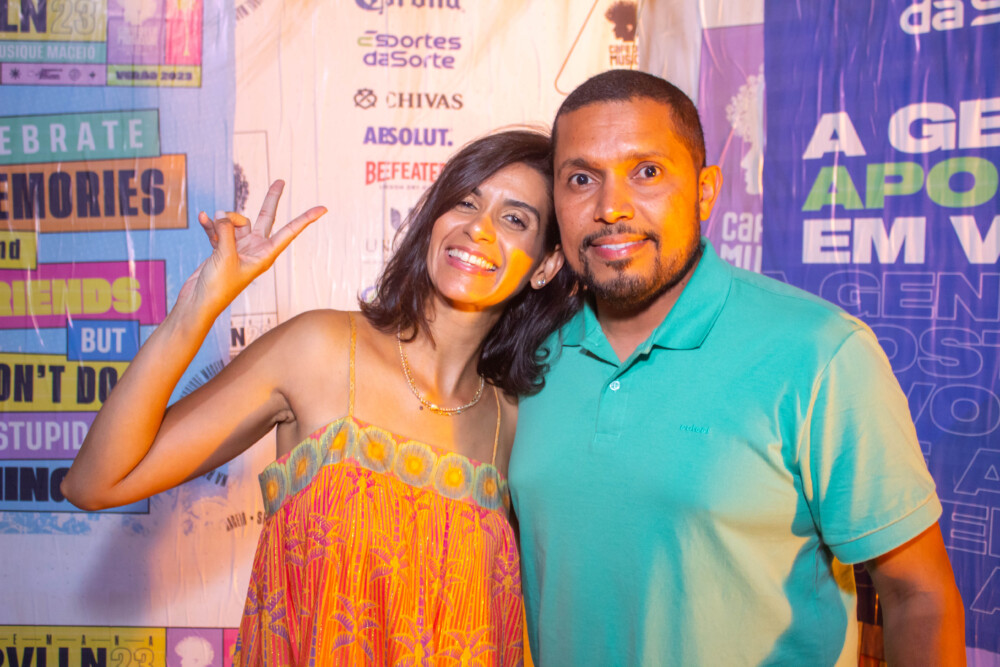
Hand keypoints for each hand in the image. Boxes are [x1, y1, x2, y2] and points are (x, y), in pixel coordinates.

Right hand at [179, 180, 326, 311]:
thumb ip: (226, 230)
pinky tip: (202, 218)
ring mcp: (239, 248)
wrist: (198, 302)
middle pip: (265, 218)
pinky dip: (210, 223)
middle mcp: (255, 249)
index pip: (290, 232)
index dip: (306, 219)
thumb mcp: (225, 255)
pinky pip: (219, 228)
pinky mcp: (222, 248)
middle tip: (281, 180)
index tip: (323, 208)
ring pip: (235, 221)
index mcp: (265, 255)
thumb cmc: (217, 287)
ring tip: (213, 223)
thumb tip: (221, 213)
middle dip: (271, 199)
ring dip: (223, 219)